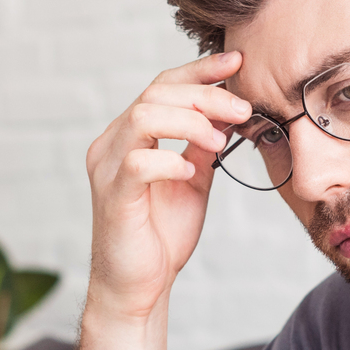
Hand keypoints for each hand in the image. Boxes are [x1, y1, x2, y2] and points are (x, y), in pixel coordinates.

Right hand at [83, 51, 251, 321]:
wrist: (140, 288)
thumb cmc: (161, 237)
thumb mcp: (192, 180)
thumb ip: (203, 146)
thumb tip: (229, 113)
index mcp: (128, 136)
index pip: (161, 87)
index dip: (199, 71)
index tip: (237, 62)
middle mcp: (111, 145)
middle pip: (155, 94)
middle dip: (205, 96)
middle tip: (241, 109)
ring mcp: (107, 169)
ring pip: (144, 118)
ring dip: (189, 121)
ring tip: (219, 140)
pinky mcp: (113, 197)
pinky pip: (138, 163)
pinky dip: (171, 160)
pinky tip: (192, 171)